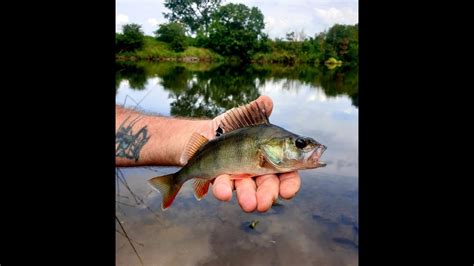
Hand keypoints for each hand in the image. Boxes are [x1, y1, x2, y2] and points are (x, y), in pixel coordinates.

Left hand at [202, 96, 301, 211]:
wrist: (205, 134)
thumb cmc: (232, 125)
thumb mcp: (243, 115)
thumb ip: (256, 110)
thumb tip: (266, 101)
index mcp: (274, 157)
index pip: (287, 175)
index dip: (289, 185)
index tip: (287, 191)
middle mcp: (260, 172)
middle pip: (269, 187)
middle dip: (267, 196)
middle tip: (264, 203)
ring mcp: (241, 179)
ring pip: (248, 192)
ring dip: (248, 198)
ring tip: (248, 204)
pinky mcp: (223, 181)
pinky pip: (224, 188)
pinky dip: (224, 189)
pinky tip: (223, 192)